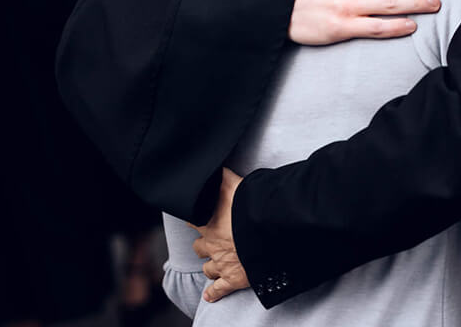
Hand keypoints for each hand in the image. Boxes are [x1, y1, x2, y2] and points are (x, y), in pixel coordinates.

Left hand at [192, 168, 247, 302]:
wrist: (267, 232)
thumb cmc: (251, 206)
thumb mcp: (234, 184)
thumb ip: (223, 176)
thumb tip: (213, 165)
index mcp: (209, 221)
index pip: (193, 218)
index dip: (195, 216)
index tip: (196, 214)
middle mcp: (212, 244)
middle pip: (199, 246)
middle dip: (204, 243)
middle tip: (211, 239)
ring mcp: (222, 263)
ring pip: (208, 268)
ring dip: (210, 265)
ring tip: (214, 263)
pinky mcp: (234, 278)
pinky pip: (219, 289)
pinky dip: (214, 293)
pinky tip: (209, 295)